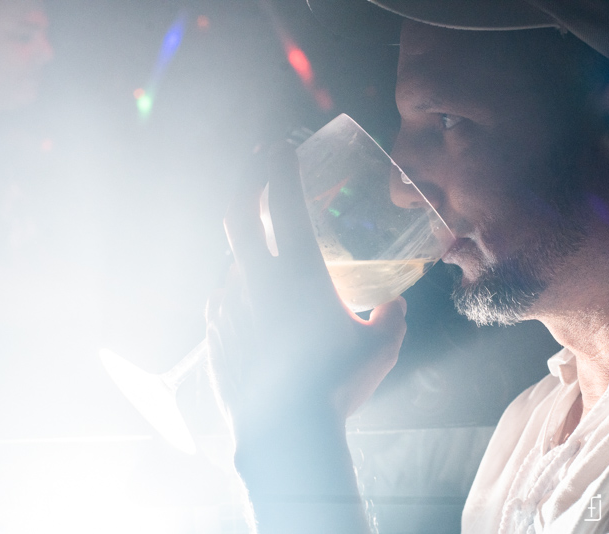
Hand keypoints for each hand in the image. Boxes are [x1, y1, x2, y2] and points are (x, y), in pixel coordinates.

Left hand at [205, 144, 407, 442]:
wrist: (283, 434)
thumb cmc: (336, 387)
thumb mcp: (379, 348)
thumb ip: (391, 317)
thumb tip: (394, 303)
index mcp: (298, 273)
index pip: (284, 202)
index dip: (280, 166)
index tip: (281, 146)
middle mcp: (257, 279)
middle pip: (239, 213)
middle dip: (248, 180)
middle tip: (258, 167)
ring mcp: (229, 304)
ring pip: (235, 261)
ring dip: (252, 250)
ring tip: (274, 263)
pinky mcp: (215, 331)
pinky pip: (226, 298)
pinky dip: (241, 290)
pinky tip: (257, 307)